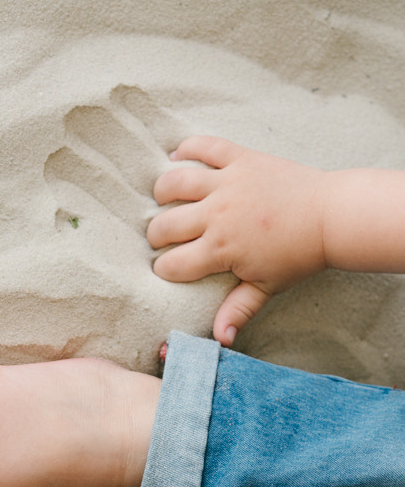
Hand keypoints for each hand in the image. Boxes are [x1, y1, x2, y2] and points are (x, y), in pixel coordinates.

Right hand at [148, 137, 328, 344]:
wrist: (330, 216)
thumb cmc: (298, 255)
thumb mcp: (265, 287)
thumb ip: (238, 310)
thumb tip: (219, 339)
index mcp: (220, 249)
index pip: (172, 264)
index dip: (164, 270)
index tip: (169, 269)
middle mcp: (217, 215)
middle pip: (164, 225)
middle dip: (157, 236)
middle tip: (164, 238)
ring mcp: (227, 184)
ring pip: (174, 182)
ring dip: (162, 192)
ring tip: (164, 199)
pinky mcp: (241, 159)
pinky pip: (205, 146)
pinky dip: (187, 148)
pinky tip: (177, 155)